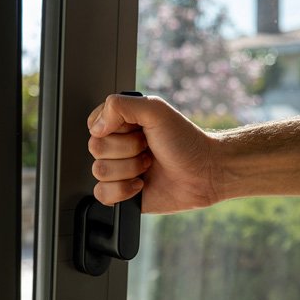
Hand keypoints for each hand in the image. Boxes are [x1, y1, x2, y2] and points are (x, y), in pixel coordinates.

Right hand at [88, 94, 218, 213]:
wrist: (205, 173)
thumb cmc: (186, 141)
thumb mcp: (155, 110)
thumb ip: (120, 105)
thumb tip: (96, 127)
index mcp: (121, 124)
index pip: (94, 125)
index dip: (114, 128)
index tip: (137, 128)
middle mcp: (117, 146)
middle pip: (96, 148)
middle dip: (127, 149)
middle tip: (148, 147)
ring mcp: (118, 170)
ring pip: (99, 171)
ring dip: (129, 169)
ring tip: (148, 165)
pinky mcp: (121, 193)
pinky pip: (101, 194)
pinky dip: (122, 190)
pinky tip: (140, 184)